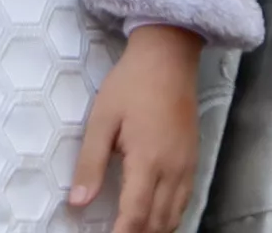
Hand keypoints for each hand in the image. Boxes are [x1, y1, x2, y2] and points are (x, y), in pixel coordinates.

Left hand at [71, 24, 200, 232]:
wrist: (168, 57)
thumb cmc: (130, 84)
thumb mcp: (101, 119)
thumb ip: (90, 163)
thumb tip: (78, 203)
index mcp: (148, 161)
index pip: (135, 215)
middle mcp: (173, 170)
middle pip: (158, 223)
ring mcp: (187, 166)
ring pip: (175, 216)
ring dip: (154, 231)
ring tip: (133, 232)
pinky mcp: (193, 160)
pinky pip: (185, 201)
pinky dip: (170, 218)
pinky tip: (156, 219)